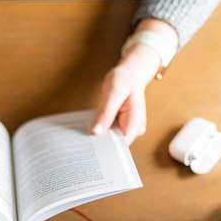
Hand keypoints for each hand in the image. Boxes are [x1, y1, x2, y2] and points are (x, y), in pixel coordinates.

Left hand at [91, 19, 178, 144]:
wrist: (131, 72)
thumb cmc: (125, 80)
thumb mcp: (113, 94)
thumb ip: (106, 114)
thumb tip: (96, 132)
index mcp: (135, 123)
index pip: (120, 146)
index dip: (105, 148)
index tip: (89, 145)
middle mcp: (135, 129)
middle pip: (116, 145)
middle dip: (101, 142)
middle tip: (85, 138)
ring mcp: (130, 128)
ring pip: (113, 139)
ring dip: (101, 136)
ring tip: (89, 130)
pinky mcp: (123, 125)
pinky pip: (111, 132)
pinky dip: (103, 129)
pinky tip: (95, 125)